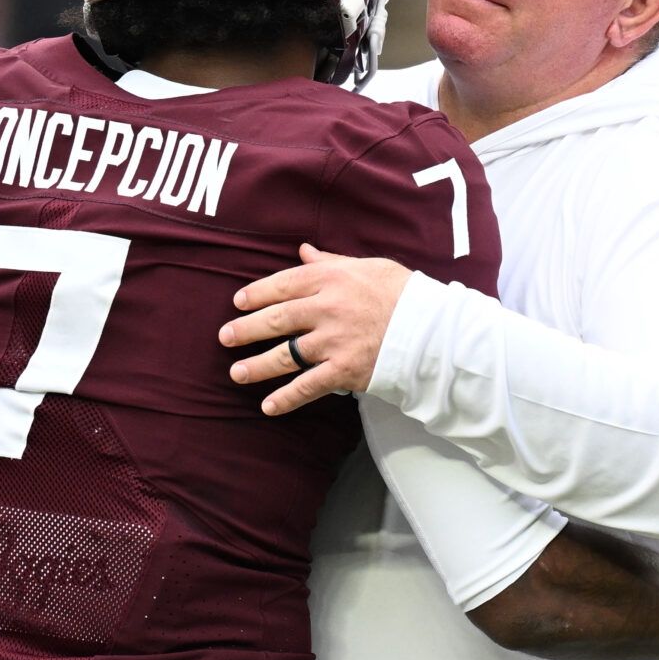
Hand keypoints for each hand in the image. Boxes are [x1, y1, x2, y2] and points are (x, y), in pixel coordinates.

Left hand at [219, 244, 410, 415]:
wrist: (433, 329)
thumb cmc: (403, 293)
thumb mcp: (368, 266)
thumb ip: (330, 262)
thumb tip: (303, 252)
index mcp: (331, 279)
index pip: (283, 284)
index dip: (256, 294)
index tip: (238, 302)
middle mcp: (327, 309)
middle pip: (275, 320)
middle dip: (245, 330)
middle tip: (225, 337)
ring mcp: (333, 342)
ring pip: (284, 355)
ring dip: (256, 366)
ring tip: (237, 373)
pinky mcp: (344, 371)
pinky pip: (307, 387)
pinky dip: (285, 398)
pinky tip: (267, 406)